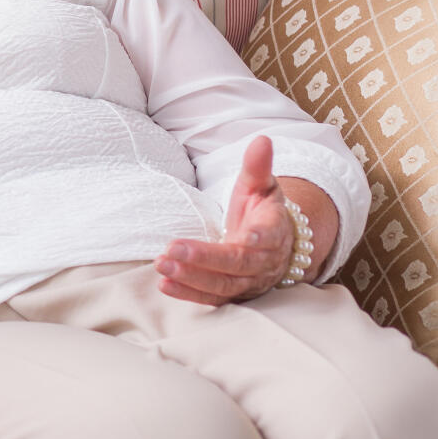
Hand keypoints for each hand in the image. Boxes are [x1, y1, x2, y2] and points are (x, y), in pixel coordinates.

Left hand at [157, 136, 292, 304]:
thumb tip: (262, 139)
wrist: (275, 244)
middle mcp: (264, 261)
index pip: (268, 237)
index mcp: (274, 231)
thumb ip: (258, 166)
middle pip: (237, 265)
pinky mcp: (234, 294)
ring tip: (162, 267)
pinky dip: (189, 295)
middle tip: (170, 250)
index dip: (258, 239)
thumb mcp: (260, 186)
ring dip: (192, 279)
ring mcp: (250, 281)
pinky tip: (165, 286)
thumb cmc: (263, 211)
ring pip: (224, 286)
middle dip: (204, 259)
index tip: (244, 237)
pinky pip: (214, 299)